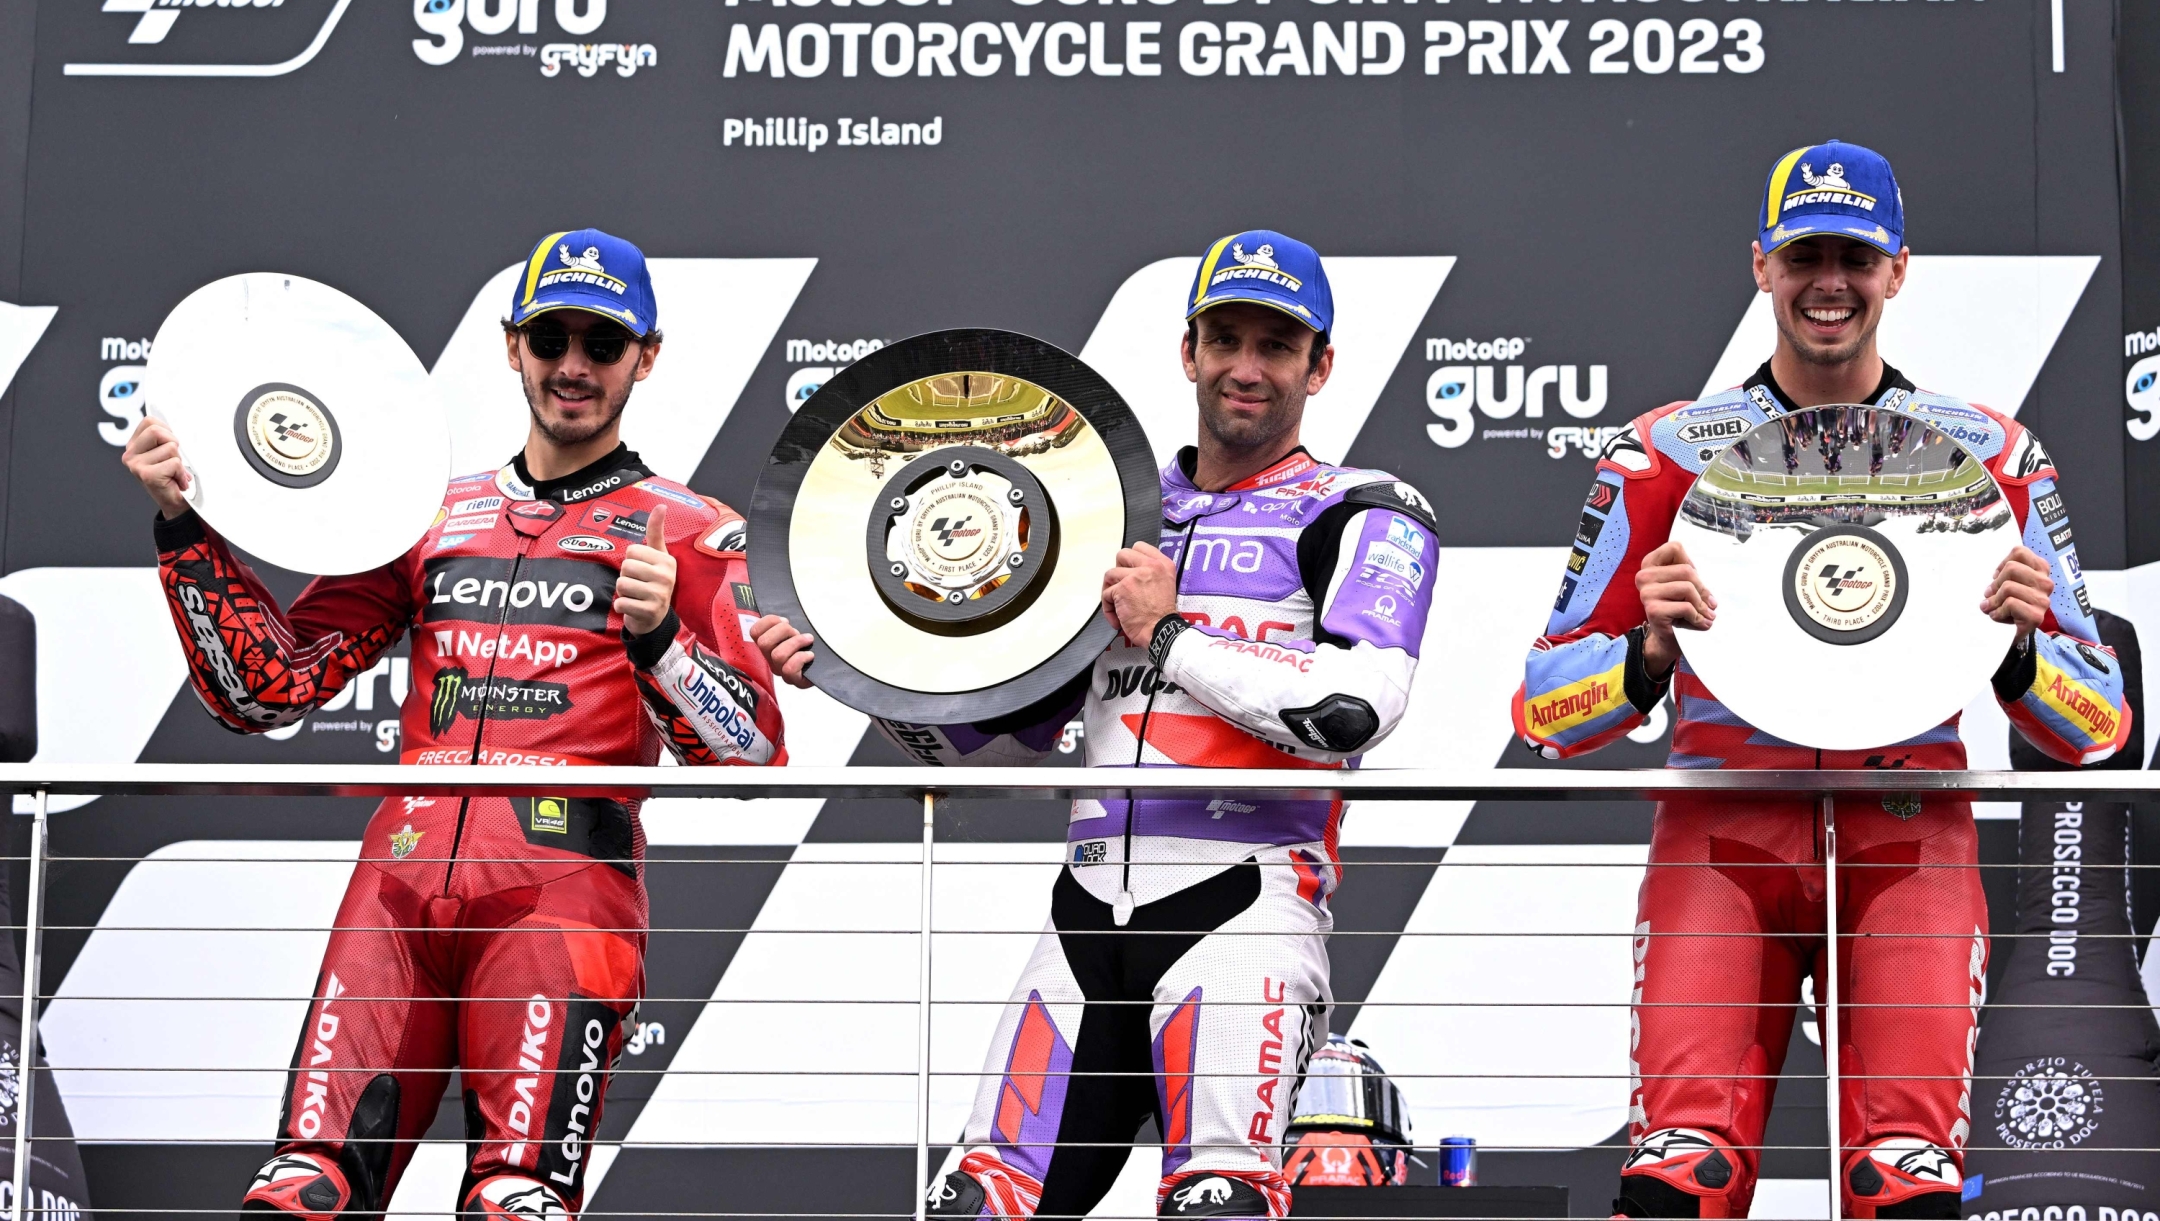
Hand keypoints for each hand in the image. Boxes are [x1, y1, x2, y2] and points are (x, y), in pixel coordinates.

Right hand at [121, 417, 192, 519]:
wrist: (176, 504)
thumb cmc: (174, 476)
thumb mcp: (167, 452)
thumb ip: (165, 437)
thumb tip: (180, 418)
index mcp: (134, 445)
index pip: (150, 421)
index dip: (167, 431)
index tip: (170, 447)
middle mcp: (130, 454)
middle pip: (156, 431)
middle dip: (173, 444)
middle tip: (174, 461)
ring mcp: (136, 465)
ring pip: (170, 447)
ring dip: (179, 461)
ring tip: (175, 473)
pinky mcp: (146, 475)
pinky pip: (174, 463)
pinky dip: (181, 473)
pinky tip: (176, 482)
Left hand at [615, 502, 676, 637]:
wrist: (657, 619)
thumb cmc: (654, 582)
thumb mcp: (658, 556)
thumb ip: (656, 532)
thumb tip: (661, 505)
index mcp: (667, 561)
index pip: (631, 551)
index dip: (631, 561)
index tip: (643, 570)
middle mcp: (666, 577)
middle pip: (625, 567)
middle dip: (626, 577)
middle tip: (638, 585)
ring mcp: (659, 596)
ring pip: (621, 584)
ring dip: (622, 593)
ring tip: (635, 596)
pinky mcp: (649, 612)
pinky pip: (620, 604)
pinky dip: (621, 607)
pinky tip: (633, 608)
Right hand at [751, 614, 816, 688]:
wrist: (826, 667)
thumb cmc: (810, 646)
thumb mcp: (797, 631)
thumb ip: (786, 625)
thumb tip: (784, 620)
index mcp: (769, 645)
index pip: (755, 632)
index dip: (768, 621)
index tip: (785, 620)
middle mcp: (771, 659)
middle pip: (764, 643)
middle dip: (783, 631)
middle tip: (796, 631)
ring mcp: (781, 671)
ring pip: (778, 655)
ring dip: (795, 643)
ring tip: (808, 640)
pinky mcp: (794, 680)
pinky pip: (789, 669)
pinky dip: (801, 658)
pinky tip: (810, 655)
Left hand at [1101, 541, 1179, 647]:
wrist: (1161, 630)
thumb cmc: (1163, 615)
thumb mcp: (1167, 584)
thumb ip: (1152, 573)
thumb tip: (1133, 570)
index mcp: (1163, 564)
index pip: (1140, 547)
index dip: (1130, 560)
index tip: (1129, 571)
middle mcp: (1150, 566)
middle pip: (1122, 555)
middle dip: (1118, 571)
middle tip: (1122, 586)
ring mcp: (1135, 576)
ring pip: (1110, 575)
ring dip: (1111, 591)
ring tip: (1117, 605)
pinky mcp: (1122, 589)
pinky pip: (1106, 594)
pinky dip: (1108, 608)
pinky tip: (1117, 618)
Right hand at [1636, 540, 1715, 678]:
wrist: (1668, 639)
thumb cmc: (1679, 609)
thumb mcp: (1684, 586)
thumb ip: (1690, 575)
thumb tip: (1708, 583)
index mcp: (1649, 565)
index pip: (1675, 548)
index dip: (1691, 563)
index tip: (1694, 580)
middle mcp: (1643, 576)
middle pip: (1686, 570)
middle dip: (1702, 589)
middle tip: (1710, 604)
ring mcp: (1646, 593)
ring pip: (1687, 588)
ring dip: (1702, 606)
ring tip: (1706, 615)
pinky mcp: (1653, 610)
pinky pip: (1686, 607)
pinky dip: (1698, 618)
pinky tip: (1700, 624)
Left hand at [1982, 545, 2052, 641]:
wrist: (2008, 635)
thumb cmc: (2005, 604)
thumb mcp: (2005, 582)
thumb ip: (2004, 571)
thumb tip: (1992, 572)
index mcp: (2040, 570)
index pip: (2019, 552)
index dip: (2002, 564)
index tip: (1997, 577)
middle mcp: (2046, 583)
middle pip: (2011, 568)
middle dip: (1995, 584)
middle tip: (1991, 596)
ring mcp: (2043, 600)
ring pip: (2008, 587)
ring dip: (1994, 600)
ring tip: (1994, 608)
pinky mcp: (2036, 616)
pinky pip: (2010, 603)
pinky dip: (1998, 612)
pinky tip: (1999, 617)